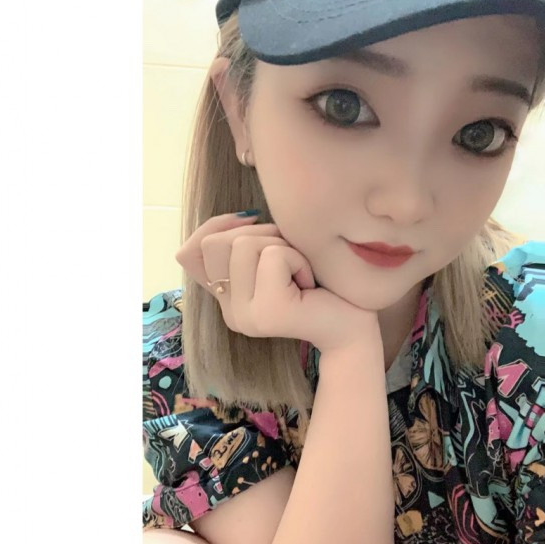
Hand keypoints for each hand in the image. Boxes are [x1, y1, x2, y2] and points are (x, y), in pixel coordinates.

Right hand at [175, 212, 380, 354]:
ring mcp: (244, 316)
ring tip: (302, 273)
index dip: (215, 227)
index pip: (189, 253)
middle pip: (216, 243)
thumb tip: (242, 217)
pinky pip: (273, 257)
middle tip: (291, 258)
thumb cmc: (322, 284)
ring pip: (244, 245)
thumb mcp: (278, 255)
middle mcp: (230, 312)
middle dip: (261, 235)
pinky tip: (310, 284)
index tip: (252, 223)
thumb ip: (249, 243)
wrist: (355, 326)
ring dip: (283, 246)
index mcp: (227, 298)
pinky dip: (298, 259)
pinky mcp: (266, 314)